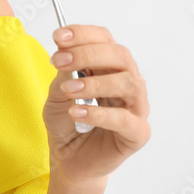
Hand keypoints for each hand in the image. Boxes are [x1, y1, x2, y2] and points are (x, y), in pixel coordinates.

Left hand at [43, 24, 150, 185]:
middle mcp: (127, 82)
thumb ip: (64, 73)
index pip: (105, 40)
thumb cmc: (67, 124)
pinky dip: (99, 113)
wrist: (68, 159)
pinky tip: (76, 113)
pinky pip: (125, 119)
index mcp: (109, 67)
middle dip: (87, 54)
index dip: (83, 34)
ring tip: (68, 91)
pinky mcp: (137, 133)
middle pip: (120, 56)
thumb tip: (65, 49)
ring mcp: (136, 107)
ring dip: (95, 83)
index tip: (58, 37)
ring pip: (129, 83)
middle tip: (59, 61)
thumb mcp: (56, 93)